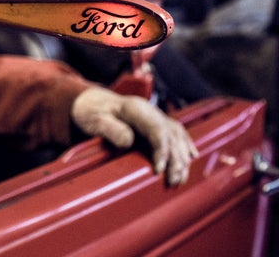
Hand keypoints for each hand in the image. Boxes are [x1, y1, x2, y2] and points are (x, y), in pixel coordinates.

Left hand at [71, 86, 197, 185]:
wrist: (91, 102)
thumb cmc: (91, 111)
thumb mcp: (94, 119)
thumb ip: (110, 129)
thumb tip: (128, 141)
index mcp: (136, 109)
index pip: (157, 129)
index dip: (162, 150)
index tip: (159, 170)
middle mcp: (150, 111)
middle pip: (171, 135)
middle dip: (175, 159)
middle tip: (173, 180)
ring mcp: (155, 116)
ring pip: (177, 135)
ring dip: (182, 157)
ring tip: (180, 178)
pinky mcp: (156, 123)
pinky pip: (176, 133)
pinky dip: (185, 145)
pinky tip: (191, 158)